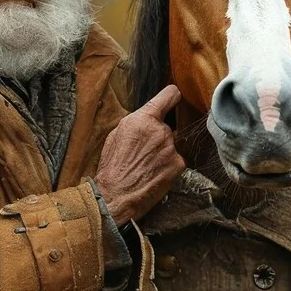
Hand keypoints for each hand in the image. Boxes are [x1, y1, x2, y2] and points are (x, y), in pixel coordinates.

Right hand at [95, 85, 185, 226]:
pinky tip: (154, 173)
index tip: (174, 99)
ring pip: (172, 144)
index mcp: (143, 119)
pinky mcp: (178, 164)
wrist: (116, 195)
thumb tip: (146, 118)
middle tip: (144, 151)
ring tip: (146, 165)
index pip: (169, 95)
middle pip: (168, 126)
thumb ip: (136, 123)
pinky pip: (176, 160)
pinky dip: (168, 166)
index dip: (172, 96)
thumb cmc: (112, 167)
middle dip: (159, 135)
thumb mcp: (116, 135)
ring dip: (163, 152)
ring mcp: (171, 147)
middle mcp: (160, 130)